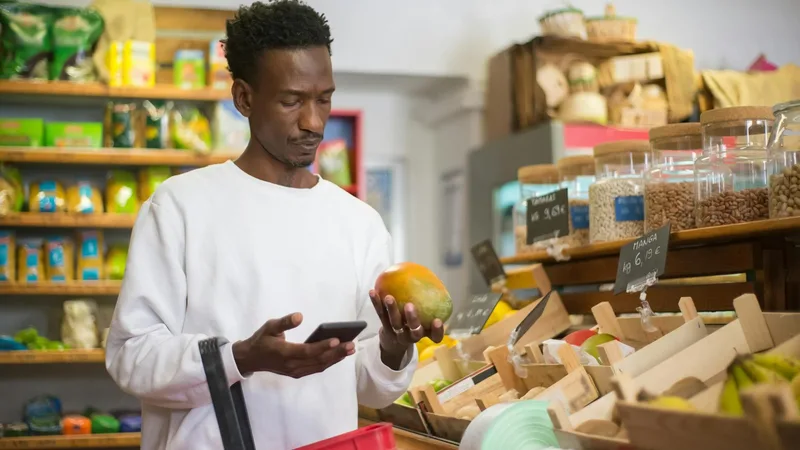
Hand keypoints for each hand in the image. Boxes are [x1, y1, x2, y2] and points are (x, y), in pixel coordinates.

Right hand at [232, 313, 353, 378]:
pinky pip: (316, 369)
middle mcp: (291, 365)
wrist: (251, 359)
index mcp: (284, 352)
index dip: (322, 346)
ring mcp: (295, 371)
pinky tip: (339, 355)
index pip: (307, 351)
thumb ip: (285, 322)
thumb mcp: (270, 326)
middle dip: (336, 353)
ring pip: (319, 366)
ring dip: (336, 358)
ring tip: (350, 349)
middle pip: (317, 360)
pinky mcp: (297, 373)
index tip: (337, 339)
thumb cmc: (262, 339)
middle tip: (351, 344)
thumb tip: (300, 316)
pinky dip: (329, 363)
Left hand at [369, 289, 444, 367]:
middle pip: (414, 331)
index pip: (435, 336)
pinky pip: (381, 314)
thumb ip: (430, 304)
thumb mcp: (425, 318)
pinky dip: (376, 303)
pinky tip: (373, 291)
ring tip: (389, 298)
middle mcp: (412, 336)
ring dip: (392, 309)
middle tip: (410, 305)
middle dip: (412, 319)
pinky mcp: (385, 327)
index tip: (438, 321)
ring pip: (395, 323)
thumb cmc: (415, 324)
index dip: (437, 331)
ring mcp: (397, 333)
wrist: (395, 341)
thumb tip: (433, 280)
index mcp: (425, 333)